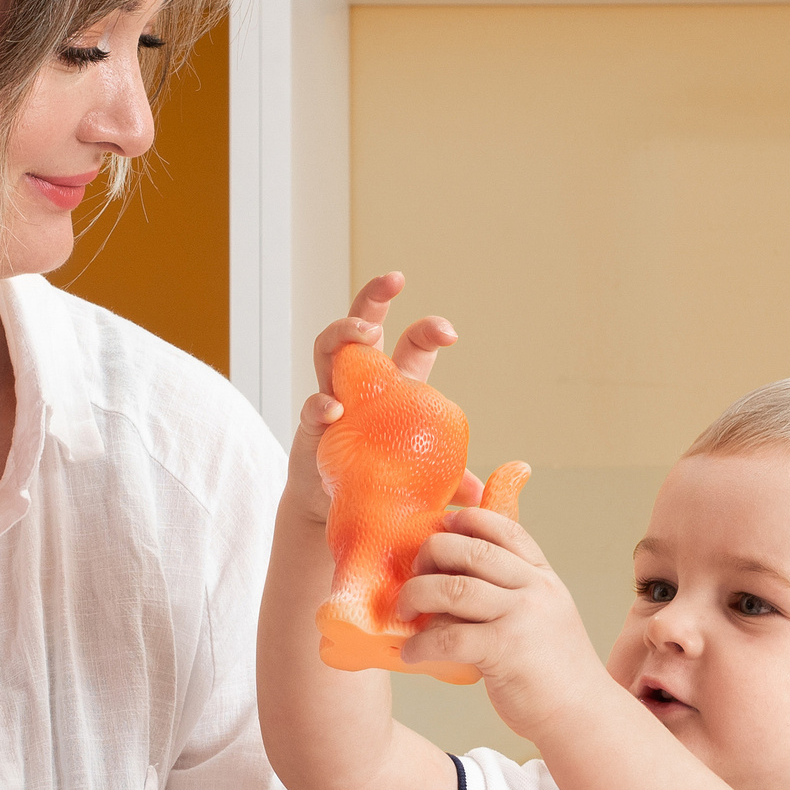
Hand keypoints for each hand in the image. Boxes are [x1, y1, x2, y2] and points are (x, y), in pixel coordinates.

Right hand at [284, 272, 484, 525]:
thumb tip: (479, 492)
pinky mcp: (311, 426)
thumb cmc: (380, 478)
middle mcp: (360, 380)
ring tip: (366, 331)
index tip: (450, 333)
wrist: (335, 509)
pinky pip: (310, 406)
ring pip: (328, 347)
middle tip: (395, 280)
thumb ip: (451, 477)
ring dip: (345, 331)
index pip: (411, 342)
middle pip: (364, 323)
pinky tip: (334, 408)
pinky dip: (320, 404)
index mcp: (394, 383)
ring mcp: (331, 396)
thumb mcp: (423, 474)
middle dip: (375, 296)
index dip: (429, 330)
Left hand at [396, 507, 610, 741]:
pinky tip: (412, 652)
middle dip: (432, 554)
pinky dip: (421, 643)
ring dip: (418, 595)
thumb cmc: (554, 670)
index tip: (443, 525)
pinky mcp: (505, 652)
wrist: (582, 715)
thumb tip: (457, 578)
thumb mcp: (546, 615)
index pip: (506, 529)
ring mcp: (522, 619)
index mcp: (543, 578)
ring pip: (455, 589)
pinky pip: (449, 637)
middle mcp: (535, 591)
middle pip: (471, 551)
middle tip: (415, 573)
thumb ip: (514, 592)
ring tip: (405, 610)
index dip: (469, 520)